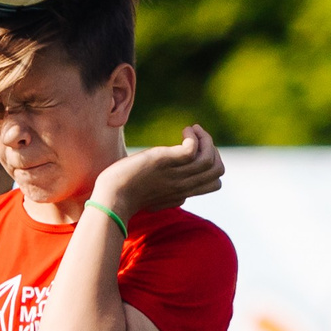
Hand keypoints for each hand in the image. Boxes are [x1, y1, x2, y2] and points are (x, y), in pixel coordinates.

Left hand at [94, 125, 224, 218]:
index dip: (212, 164)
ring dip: (206, 139)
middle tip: (196, 137)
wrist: (113, 196)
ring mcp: (177, 174)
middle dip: (212, 149)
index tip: (196, 151)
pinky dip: (194, 136)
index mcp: (183, 193)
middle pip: (218, 170)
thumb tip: (182, 200)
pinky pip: (193, 149)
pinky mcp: (166, 162)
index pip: (215, 183)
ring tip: (192, 130)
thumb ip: (171, 198)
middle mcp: (184, 185)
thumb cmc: (128, 195)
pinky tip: (185, 131)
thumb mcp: (156, 199)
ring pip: (210, 159)